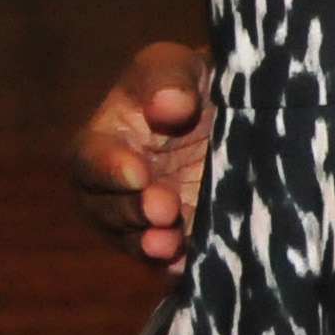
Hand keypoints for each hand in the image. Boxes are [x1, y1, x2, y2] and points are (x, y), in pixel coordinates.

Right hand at [69, 41, 212, 267]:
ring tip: (171, 245)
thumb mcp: (179, 65)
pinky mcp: (182, 237)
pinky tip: (188, 269)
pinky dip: (177, 266)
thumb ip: (167, 78)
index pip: (91, 160)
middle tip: (162, 210)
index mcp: (106, 141)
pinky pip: (170, 261)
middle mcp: (120, 187)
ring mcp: (150, 216)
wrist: (244, 111)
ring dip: (150, 245)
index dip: (110, 170)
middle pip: (107, 209)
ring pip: (135, 240)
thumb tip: (168, 106)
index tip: (137, 173)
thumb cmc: (196, 80)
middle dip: (132, 212)